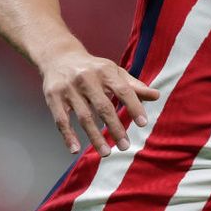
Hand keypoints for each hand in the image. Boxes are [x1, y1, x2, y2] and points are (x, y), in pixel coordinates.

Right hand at [42, 50, 159, 156]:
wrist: (59, 56)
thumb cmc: (93, 69)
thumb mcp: (114, 72)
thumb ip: (134, 86)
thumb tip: (157, 96)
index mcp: (105, 71)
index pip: (123, 90)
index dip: (134, 107)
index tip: (143, 124)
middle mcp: (87, 78)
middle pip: (103, 107)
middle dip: (115, 128)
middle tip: (125, 146)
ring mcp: (69, 88)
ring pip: (84, 117)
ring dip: (95, 137)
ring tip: (106, 153)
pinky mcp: (54, 97)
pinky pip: (61, 120)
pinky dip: (68, 136)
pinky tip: (75, 150)